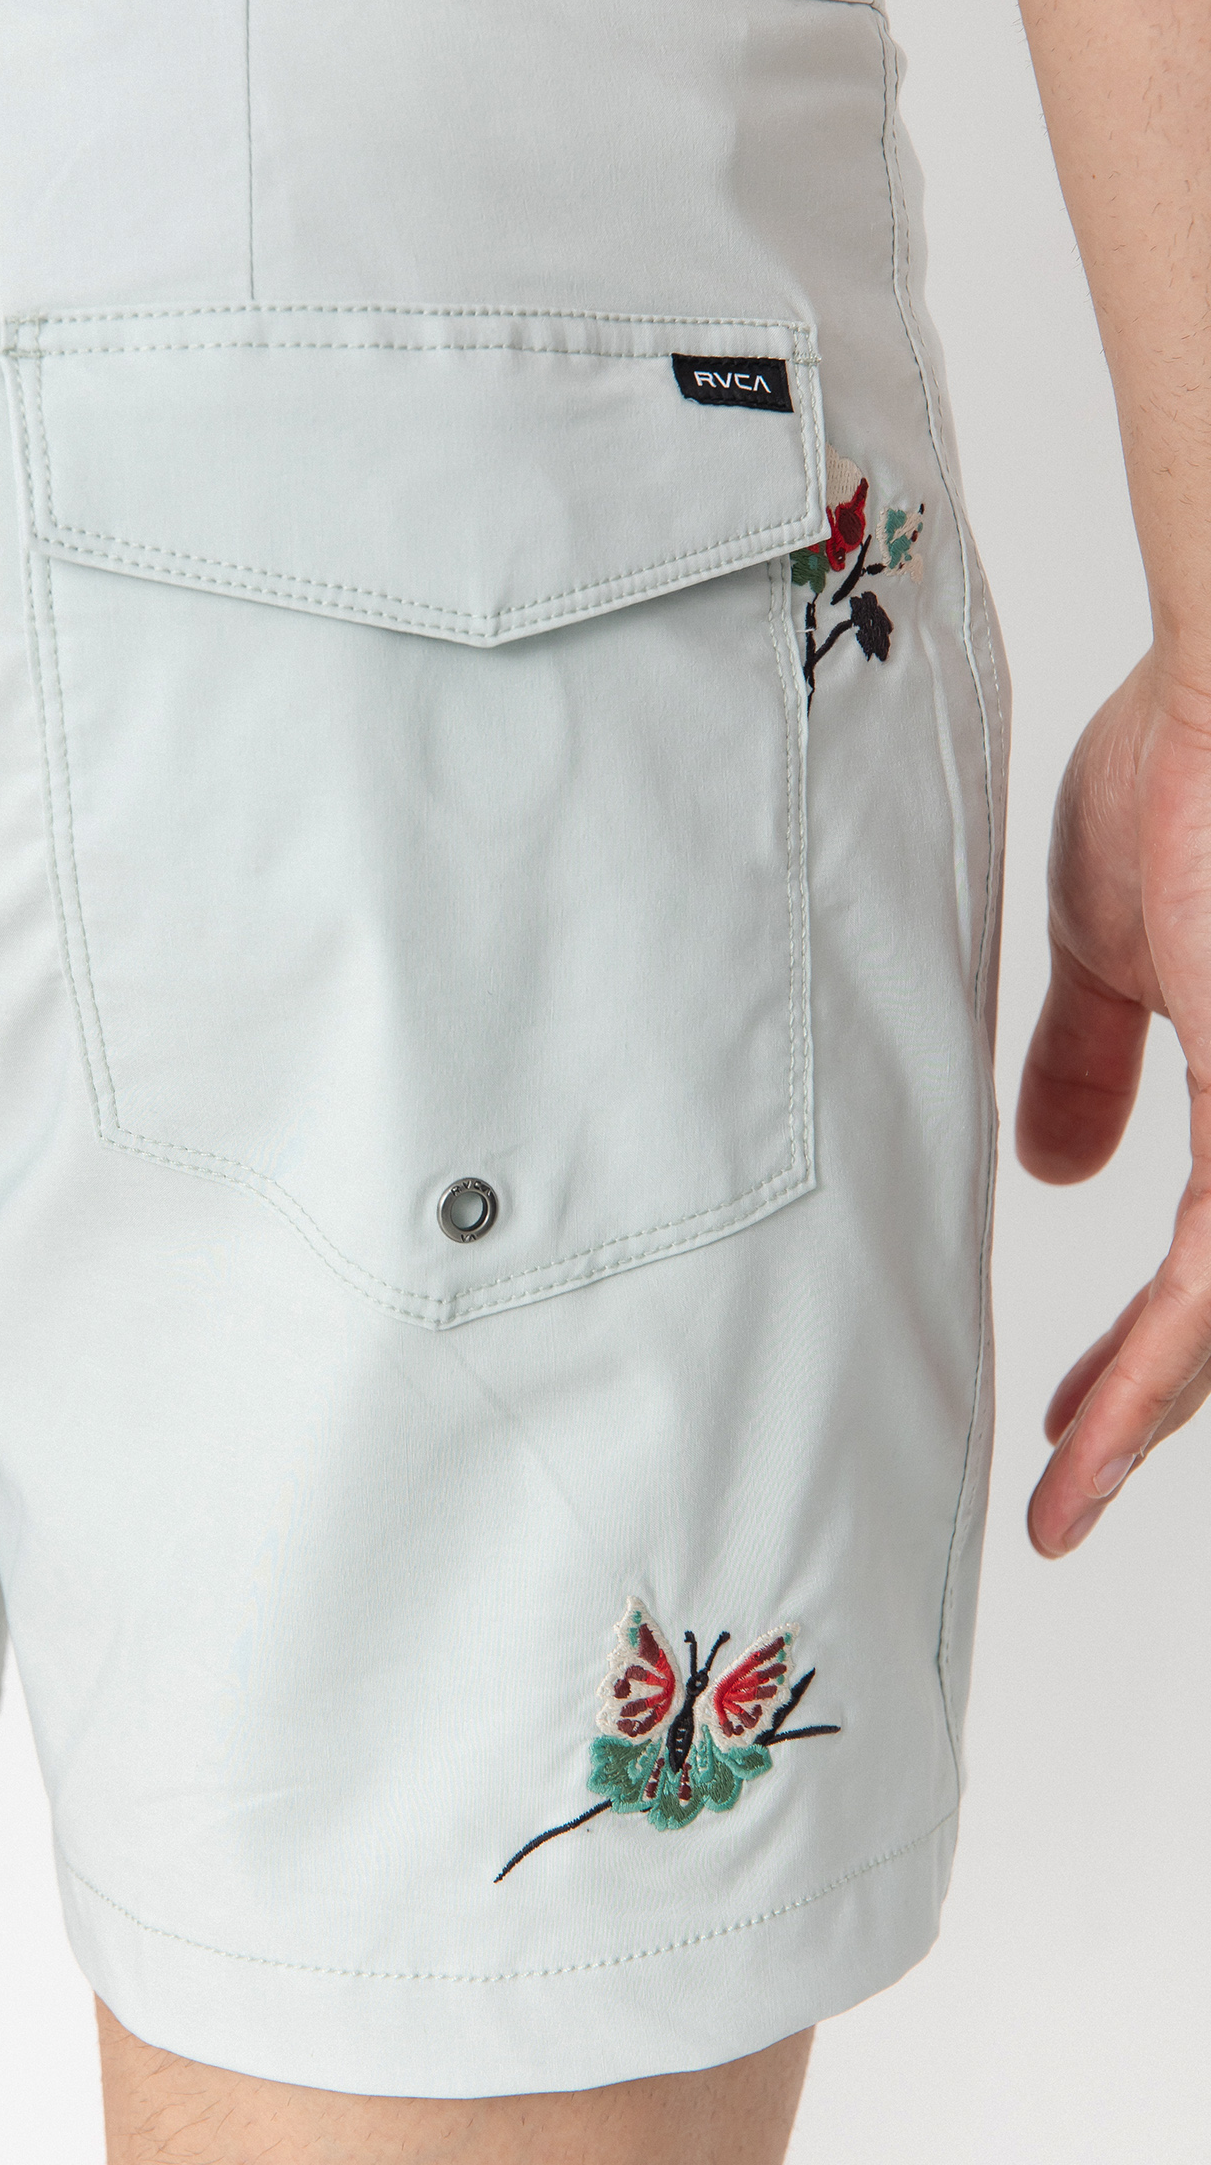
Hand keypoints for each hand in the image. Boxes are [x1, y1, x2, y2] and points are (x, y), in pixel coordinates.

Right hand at [1018, 654, 1210, 1553]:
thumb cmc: (1189, 763)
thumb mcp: (1111, 940)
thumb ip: (1087, 1057)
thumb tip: (1052, 1160)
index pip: (1206, 1248)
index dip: (1143, 1336)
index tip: (1070, 1402)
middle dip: (1146, 1396)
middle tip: (1066, 1475)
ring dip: (1147, 1408)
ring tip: (1066, 1483)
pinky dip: (1152, 1376)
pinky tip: (1093, 1436)